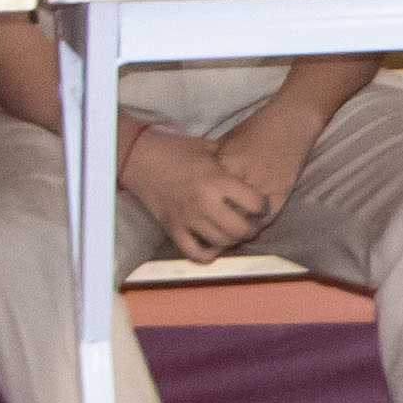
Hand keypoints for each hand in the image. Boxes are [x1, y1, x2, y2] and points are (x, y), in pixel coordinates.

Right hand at [122, 120, 291, 263]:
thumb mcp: (209, 148)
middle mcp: (205, 203)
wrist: (140, 158)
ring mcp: (188, 219)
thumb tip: (252, 173)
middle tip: (251, 223)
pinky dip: (208, 254)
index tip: (261, 205)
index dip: (262, 206)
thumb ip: (231, 162)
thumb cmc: (177, 149)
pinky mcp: (173, 229)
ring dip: (232, 241)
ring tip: (233, 232)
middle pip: (241, 230)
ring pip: (221, 243)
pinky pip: (195, 253)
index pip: (255, 204)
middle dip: (251, 229)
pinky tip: (213, 245)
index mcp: (217, 181)